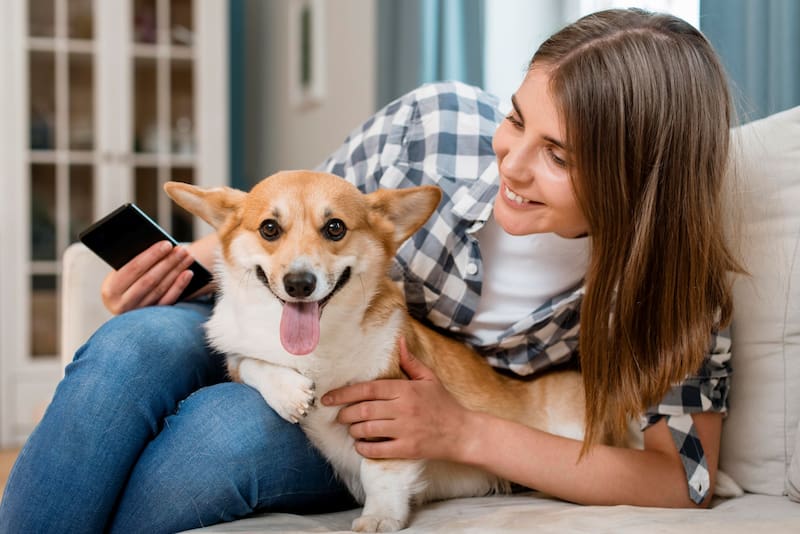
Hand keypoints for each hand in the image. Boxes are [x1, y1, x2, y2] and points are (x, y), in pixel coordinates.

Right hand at [100, 241, 199, 313]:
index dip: (151, 256)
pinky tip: (188, 273)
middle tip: (182, 249)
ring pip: (160, 289)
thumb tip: (158, 245)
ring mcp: (137, 313)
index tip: (167, 244)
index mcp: (110, 290)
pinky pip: (168, 300)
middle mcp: (121, 305)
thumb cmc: (123, 279)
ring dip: (176, 271)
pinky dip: (179, 286)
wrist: (122, 302)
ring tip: (188, 257)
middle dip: (168, 263)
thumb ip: (132, 261)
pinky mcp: (151, 318)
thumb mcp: (120, 271)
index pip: (133, 269)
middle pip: (150, 280)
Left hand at [322, 337, 470, 460]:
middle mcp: (402, 409)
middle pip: (363, 410)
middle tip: (339, 416)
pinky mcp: (407, 449)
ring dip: (353, 430)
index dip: (344, 393)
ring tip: (351, 428)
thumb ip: (410, 362)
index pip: (368, 389)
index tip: (328, 398)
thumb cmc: (444, 404)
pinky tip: (361, 445)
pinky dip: (364, 448)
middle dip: (345, 414)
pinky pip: (377, 450)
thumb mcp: (429, 379)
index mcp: (405, 390)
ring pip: (367, 430)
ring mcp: (404, 430)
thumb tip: (399, 340)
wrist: (463, 433)